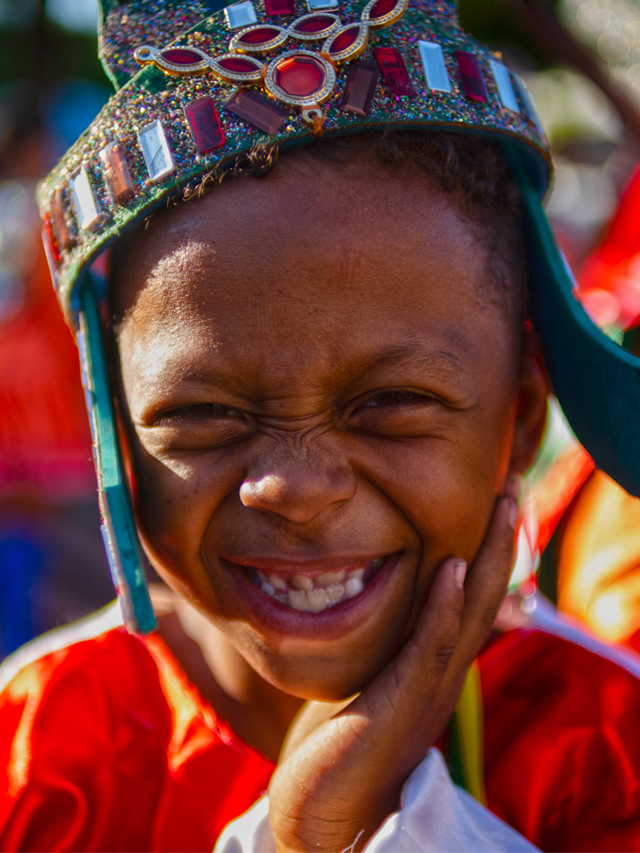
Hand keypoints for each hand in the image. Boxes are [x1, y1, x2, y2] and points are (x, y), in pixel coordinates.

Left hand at [268, 481, 519, 852]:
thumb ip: (380, 642)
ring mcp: (428, 688)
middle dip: (499, 539)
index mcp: (433, 662)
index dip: (486, 548)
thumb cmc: (338, 741)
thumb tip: (372, 601)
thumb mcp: (366, 676)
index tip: (492, 498)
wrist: (323, 809)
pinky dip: (443, 606)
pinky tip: (452, 567)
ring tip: (500, 505)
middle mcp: (442, 671)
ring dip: (488, 557)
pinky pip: (430, 646)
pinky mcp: (402, 704)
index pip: (469, 596)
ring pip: (469, 611)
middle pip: (483, 594)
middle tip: (510, 484)